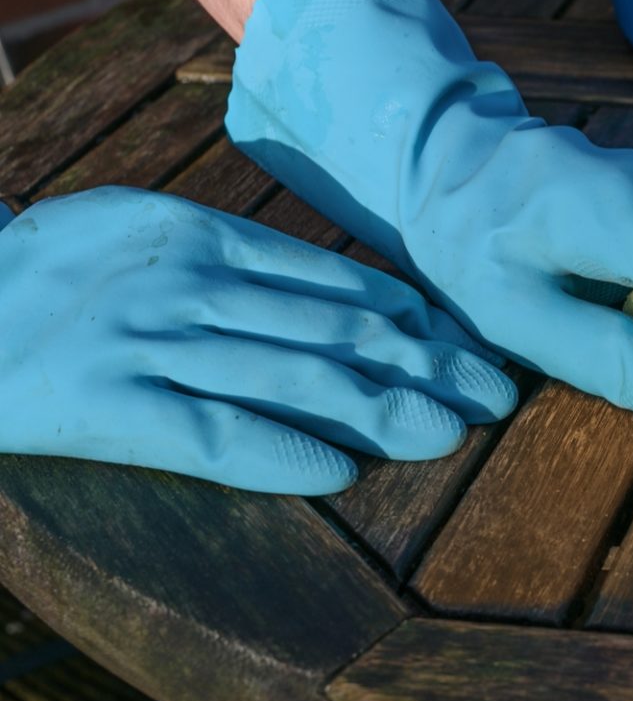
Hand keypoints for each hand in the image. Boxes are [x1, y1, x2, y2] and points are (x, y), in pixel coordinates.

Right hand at [0, 187, 517, 493]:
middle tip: (497, 394)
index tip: (475, 348)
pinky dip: (282, 454)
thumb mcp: (154, 227)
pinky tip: (340, 473)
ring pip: (295, 379)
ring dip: (382, 409)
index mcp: (208, 234)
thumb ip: (252, 256)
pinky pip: (214, 435)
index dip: (421, 322)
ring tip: (447, 433)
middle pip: (338, 331)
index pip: (344, 282)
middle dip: (430, 365)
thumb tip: (364, 299)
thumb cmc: (67, 269)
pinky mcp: (110, 406)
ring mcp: (152, 344)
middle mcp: (192, 284)